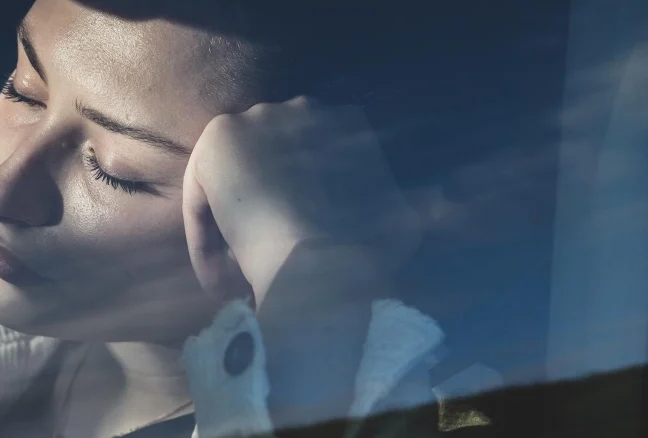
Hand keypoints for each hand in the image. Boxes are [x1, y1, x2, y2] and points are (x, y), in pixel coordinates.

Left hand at [182, 96, 419, 303]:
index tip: (294, 260)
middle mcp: (300, 107)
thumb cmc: (365, 251)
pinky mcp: (217, 139)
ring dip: (230, 233)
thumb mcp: (403, 221)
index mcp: (346, 120)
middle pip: (264, 176)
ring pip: (231, 188)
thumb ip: (416, 206)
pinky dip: (205, 237)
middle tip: (260, 271)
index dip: (295, 219)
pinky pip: (201, 195)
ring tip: (235, 284)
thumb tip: (446, 202)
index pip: (303, 171)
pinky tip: (217, 280)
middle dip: (261, 221)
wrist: (320, 264)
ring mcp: (256, 118)